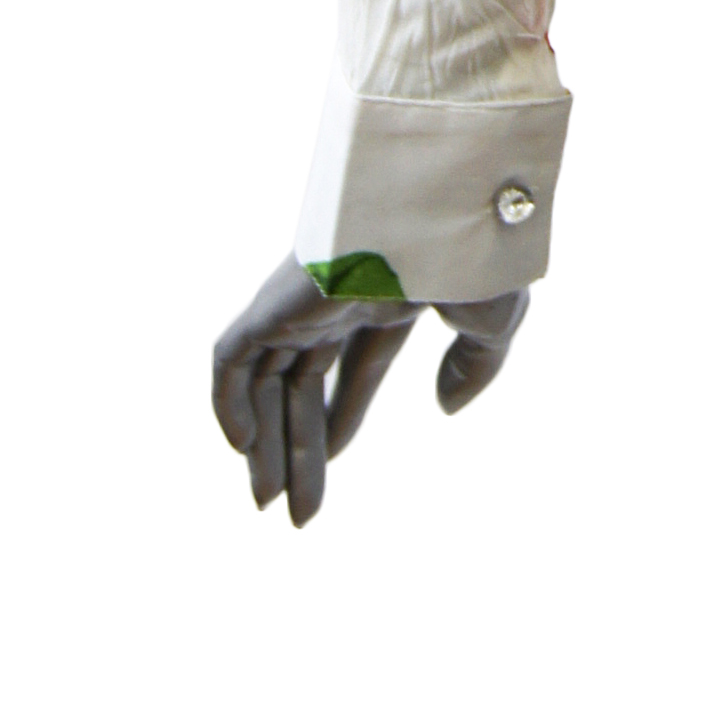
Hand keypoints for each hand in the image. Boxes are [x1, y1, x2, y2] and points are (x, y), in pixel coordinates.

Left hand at [211, 254, 528, 525]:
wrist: (453, 207)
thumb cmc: (480, 254)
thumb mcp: (493, 322)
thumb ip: (474, 365)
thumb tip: (444, 407)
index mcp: (392, 289)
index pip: (354, 362)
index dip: (340, 418)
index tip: (327, 473)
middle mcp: (343, 292)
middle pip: (304, 379)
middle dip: (299, 446)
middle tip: (294, 512)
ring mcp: (307, 296)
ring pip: (267, 378)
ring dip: (265, 443)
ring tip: (268, 504)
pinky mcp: (277, 299)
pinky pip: (231, 356)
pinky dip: (226, 401)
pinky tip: (244, 449)